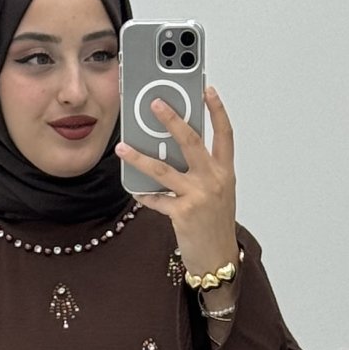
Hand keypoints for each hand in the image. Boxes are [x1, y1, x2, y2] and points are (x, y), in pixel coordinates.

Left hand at [115, 85, 239, 281]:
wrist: (218, 259)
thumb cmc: (216, 225)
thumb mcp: (218, 193)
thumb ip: (202, 170)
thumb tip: (174, 150)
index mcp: (225, 172)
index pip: (224, 134)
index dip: (217, 110)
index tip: (207, 89)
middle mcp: (214, 181)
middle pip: (191, 142)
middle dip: (172, 119)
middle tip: (155, 103)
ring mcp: (198, 197)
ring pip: (164, 169)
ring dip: (139, 157)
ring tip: (122, 147)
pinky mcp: (183, 214)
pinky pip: (156, 200)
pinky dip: (144, 195)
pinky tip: (134, 190)